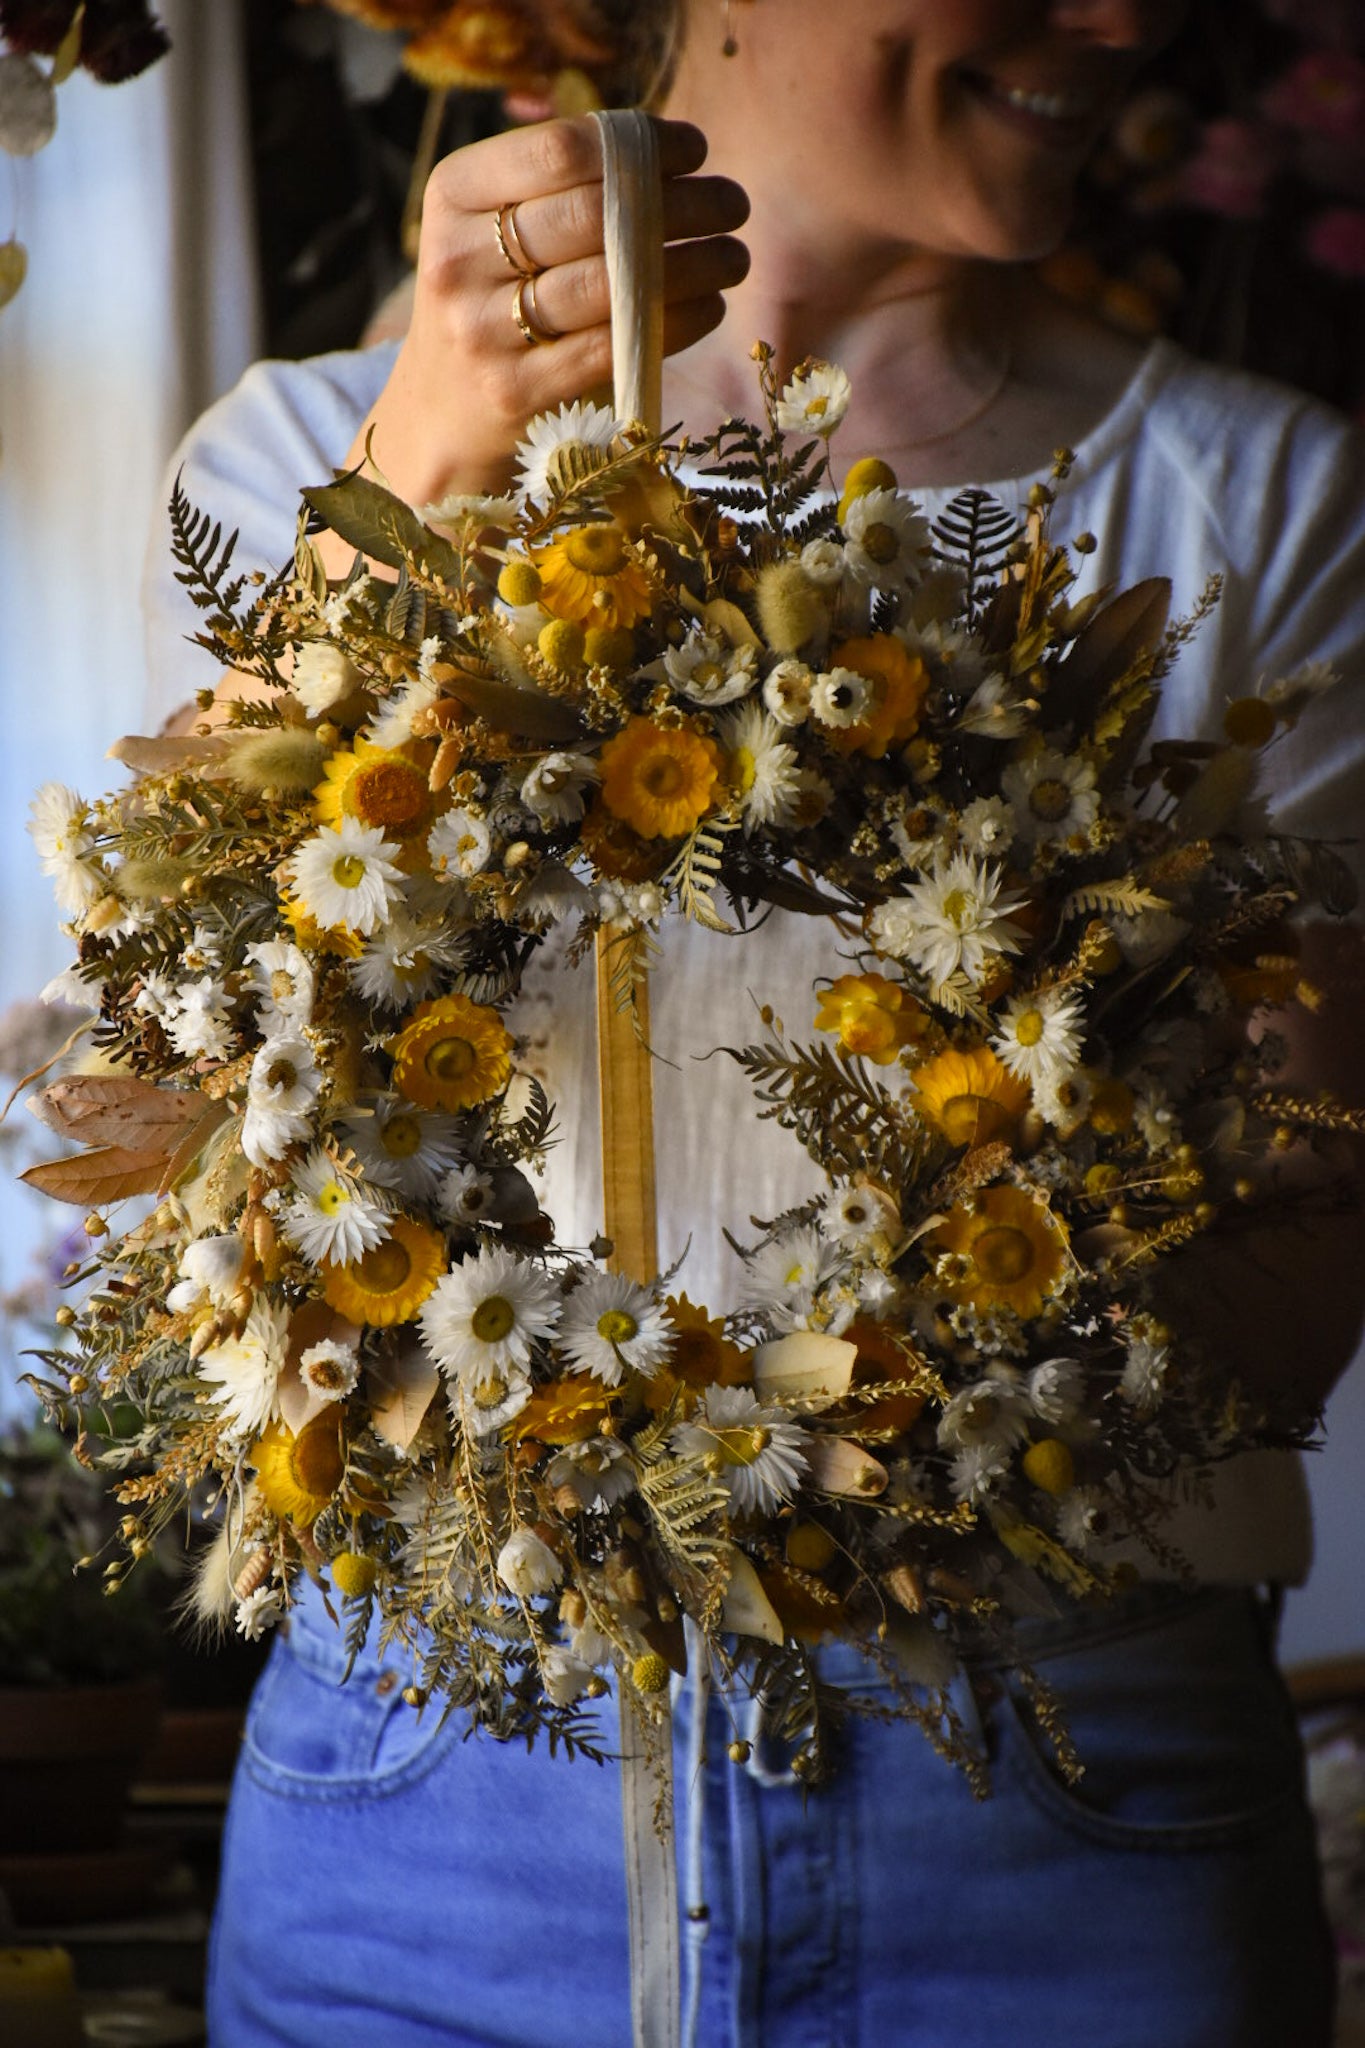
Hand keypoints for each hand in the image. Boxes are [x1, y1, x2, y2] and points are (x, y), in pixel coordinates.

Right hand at [348, 115, 748, 513]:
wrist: (441, 413)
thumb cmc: (491, 302)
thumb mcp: (494, 228)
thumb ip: (557, 186)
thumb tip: (667, 154)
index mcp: (453, 194)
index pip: (559, 150)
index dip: (640, 143)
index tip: (695, 149)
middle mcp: (457, 258)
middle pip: (591, 214)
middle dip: (681, 203)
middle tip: (733, 204)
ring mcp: (481, 330)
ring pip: (608, 282)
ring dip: (692, 264)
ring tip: (734, 255)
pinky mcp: (515, 391)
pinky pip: (612, 346)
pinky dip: (674, 322)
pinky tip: (709, 306)